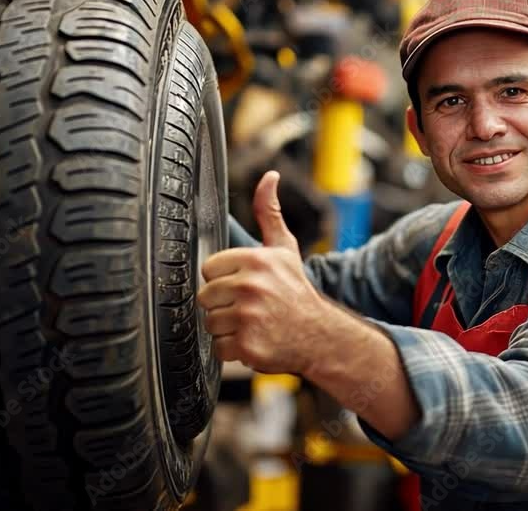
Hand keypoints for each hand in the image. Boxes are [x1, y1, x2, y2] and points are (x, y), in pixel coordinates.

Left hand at [198, 171, 328, 373]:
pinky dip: (234, 350)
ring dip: (228, 328)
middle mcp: (252, 287)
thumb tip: (269, 177)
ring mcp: (249, 318)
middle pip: (206, 296)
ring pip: (210, 323)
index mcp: (256, 261)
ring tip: (252, 324)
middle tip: (250, 307)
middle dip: (224, 304)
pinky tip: (254, 341)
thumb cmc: (297, 292)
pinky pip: (219, 348)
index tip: (244, 285)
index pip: (209, 268)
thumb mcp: (284, 249)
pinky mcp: (247, 346)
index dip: (225, 279)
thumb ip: (269, 212)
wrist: (321, 335)